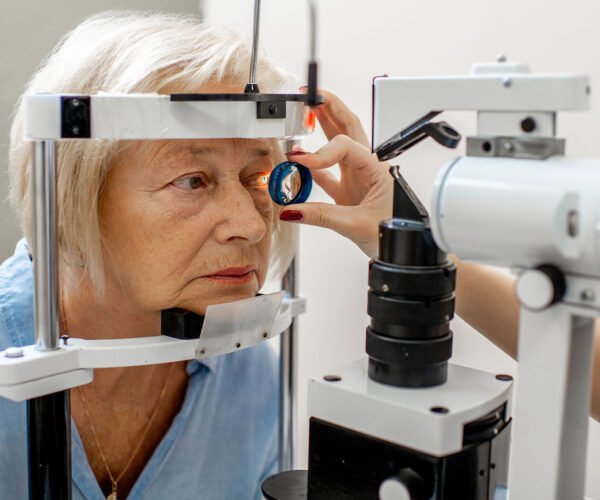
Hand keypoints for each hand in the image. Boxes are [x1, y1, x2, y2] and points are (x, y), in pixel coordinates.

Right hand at [279, 89, 392, 257]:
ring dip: (322, 129)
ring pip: (338, 146)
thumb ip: (320, 216)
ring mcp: (358, 178)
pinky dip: (313, 168)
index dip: (321, 151)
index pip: (347, 146)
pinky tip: (300, 162)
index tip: (301, 161)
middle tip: (310, 95)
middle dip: (330, 107)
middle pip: (348, 127)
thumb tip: (292, 210)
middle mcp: (368, 168)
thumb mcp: (356, 225)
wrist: (403, 249)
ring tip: (304, 115)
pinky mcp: (349, 192)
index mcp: (377, 169)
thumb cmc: (394, 233)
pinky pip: (329, 174)